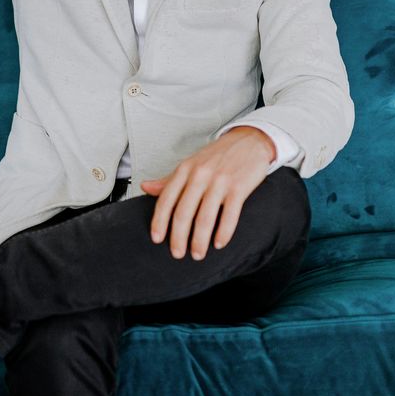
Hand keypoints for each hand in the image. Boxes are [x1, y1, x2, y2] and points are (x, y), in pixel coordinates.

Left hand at [140, 127, 274, 260]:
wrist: (249, 140)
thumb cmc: (217, 156)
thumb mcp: (190, 164)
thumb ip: (169, 180)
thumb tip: (145, 188)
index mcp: (185, 169)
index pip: (166, 199)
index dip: (159, 221)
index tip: (157, 239)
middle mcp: (200, 175)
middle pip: (184, 212)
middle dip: (178, 237)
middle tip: (177, 254)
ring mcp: (220, 181)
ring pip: (205, 218)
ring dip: (200, 241)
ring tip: (198, 254)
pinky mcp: (239, 187)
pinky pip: (230, 215)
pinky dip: (223, 232)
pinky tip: (220, 244)